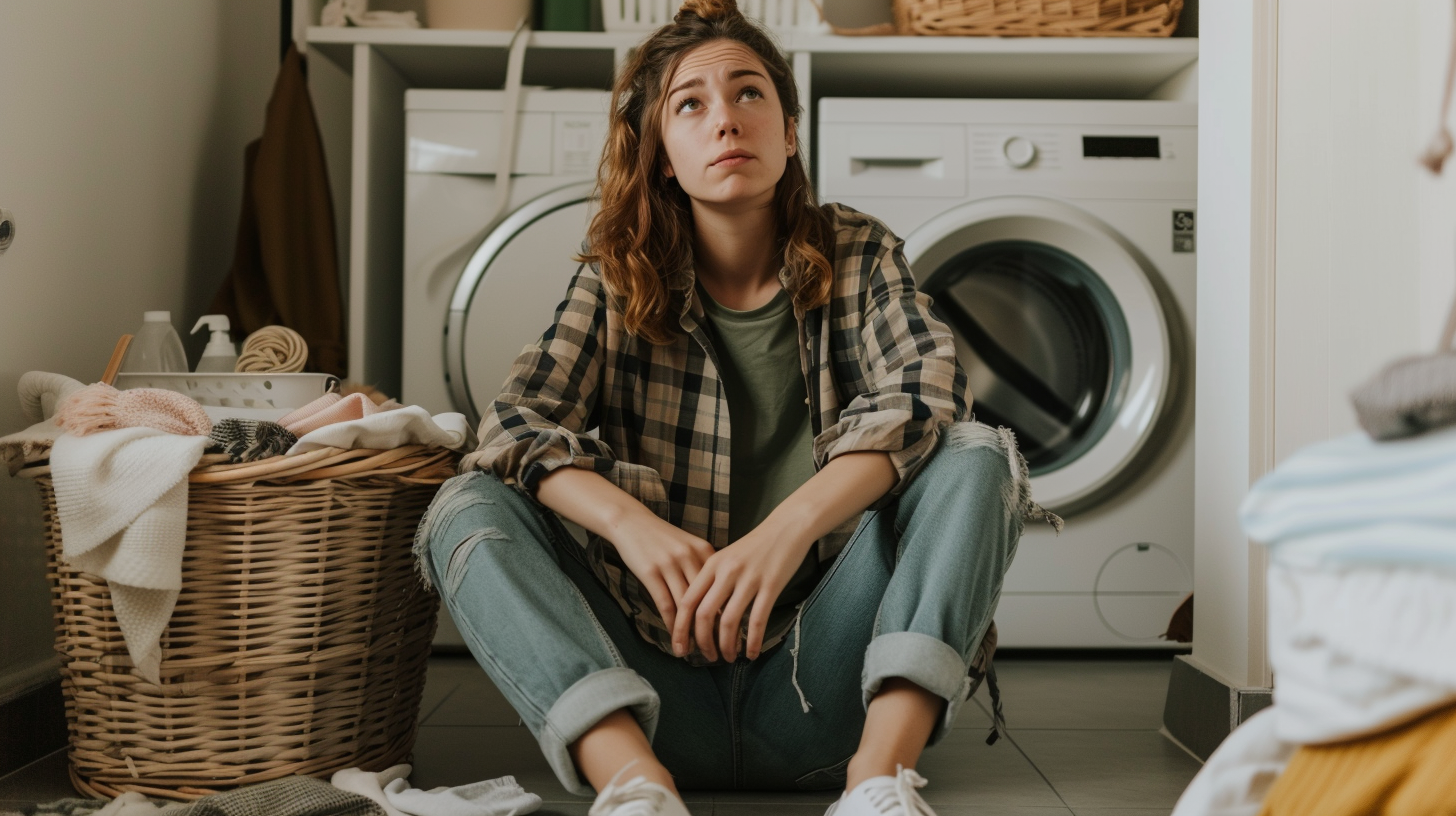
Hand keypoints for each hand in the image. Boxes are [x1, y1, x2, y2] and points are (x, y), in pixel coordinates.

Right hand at [605, 509, 716, 638]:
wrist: (631, 521)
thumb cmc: (662, 538)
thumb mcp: (689, 547)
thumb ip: (703, 569)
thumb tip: (720, 600)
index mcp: (705, 551)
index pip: (722, 588)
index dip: (727, 614)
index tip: (731, 635)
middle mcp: (690, 557)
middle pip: (706, 599)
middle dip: (711, 629)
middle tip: (716, 650)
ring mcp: (670, 564)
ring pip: (685, 606)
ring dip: (689, 632)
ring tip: (693, 651)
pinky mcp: (651, 572)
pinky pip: (665, 604)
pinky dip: (671, 624)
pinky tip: (674, 637)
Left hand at [672, 520, 815, 662]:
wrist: (787, 526)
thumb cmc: (757, 544)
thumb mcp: (728, 557)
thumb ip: (713, 580)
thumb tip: (700, 613)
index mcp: (712, 564)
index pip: (687, 601)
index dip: (680, 628)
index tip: (680, 646)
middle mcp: (727, 571)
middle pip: (704, 615)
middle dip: (702, 642)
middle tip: (706, 657)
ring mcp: (749, 578)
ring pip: (728, 621)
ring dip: (726, 645)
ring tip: (728, 658)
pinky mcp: (771, 585)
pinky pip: (757, 620)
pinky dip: (752, 641)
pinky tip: (751, 653)